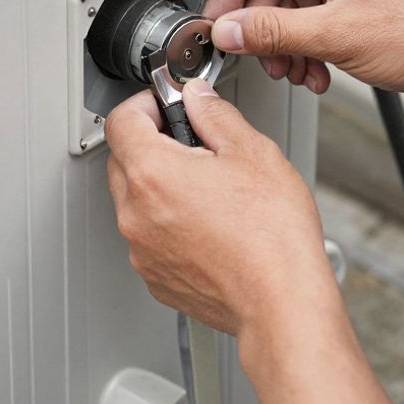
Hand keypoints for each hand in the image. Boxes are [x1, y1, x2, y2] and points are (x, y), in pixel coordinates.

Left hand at [104, 79, 337, 335]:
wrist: (282, 303)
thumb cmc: (273, 238)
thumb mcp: (252, 153)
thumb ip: (215, 116)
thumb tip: (198, 100)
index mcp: (152, 174)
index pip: (121, 120)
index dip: (145, 103)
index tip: (167, 105)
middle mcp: (135, 213)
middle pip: (123, 160)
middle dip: (152, 143)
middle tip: (194, 144)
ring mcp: (142, 250)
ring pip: (135, 201)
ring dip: (160, 186)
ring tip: (208, 189)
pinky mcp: (155, 277)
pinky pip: (149, 237)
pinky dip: (168, 224)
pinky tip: (208, 223)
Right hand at [204, 0, 403, 100]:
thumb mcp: (337, 35)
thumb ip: (272, 31)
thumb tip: (229, 30)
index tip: (216, 22)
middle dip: (263, 25)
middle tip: (254, 54)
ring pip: (292, 5)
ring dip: (285, 43)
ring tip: (292, 69)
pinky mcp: (360, 0)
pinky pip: (313, 18)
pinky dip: (306, 47)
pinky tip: (315, 71)